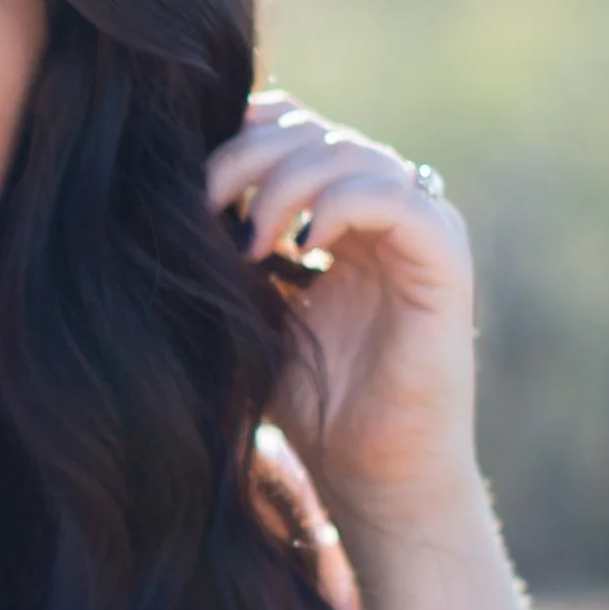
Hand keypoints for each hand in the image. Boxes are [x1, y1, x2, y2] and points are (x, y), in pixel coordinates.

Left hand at [205, 96, 477, 537]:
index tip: (185, 182)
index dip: (238, 136)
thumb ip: (227, 250)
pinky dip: (342, 205)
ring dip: (287, 182)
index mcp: (338, 212)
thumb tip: (161, 195)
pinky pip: (398, 198)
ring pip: (353, 153)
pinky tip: (302, 245)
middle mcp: (384, 210)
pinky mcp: (446, 261)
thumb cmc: (310, 406)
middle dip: (248, 156)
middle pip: (314, 132)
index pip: (291, 130)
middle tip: (202, 203)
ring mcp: (420, 230)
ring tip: (248, 241)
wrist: (373, 479)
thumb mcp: (250, 312)